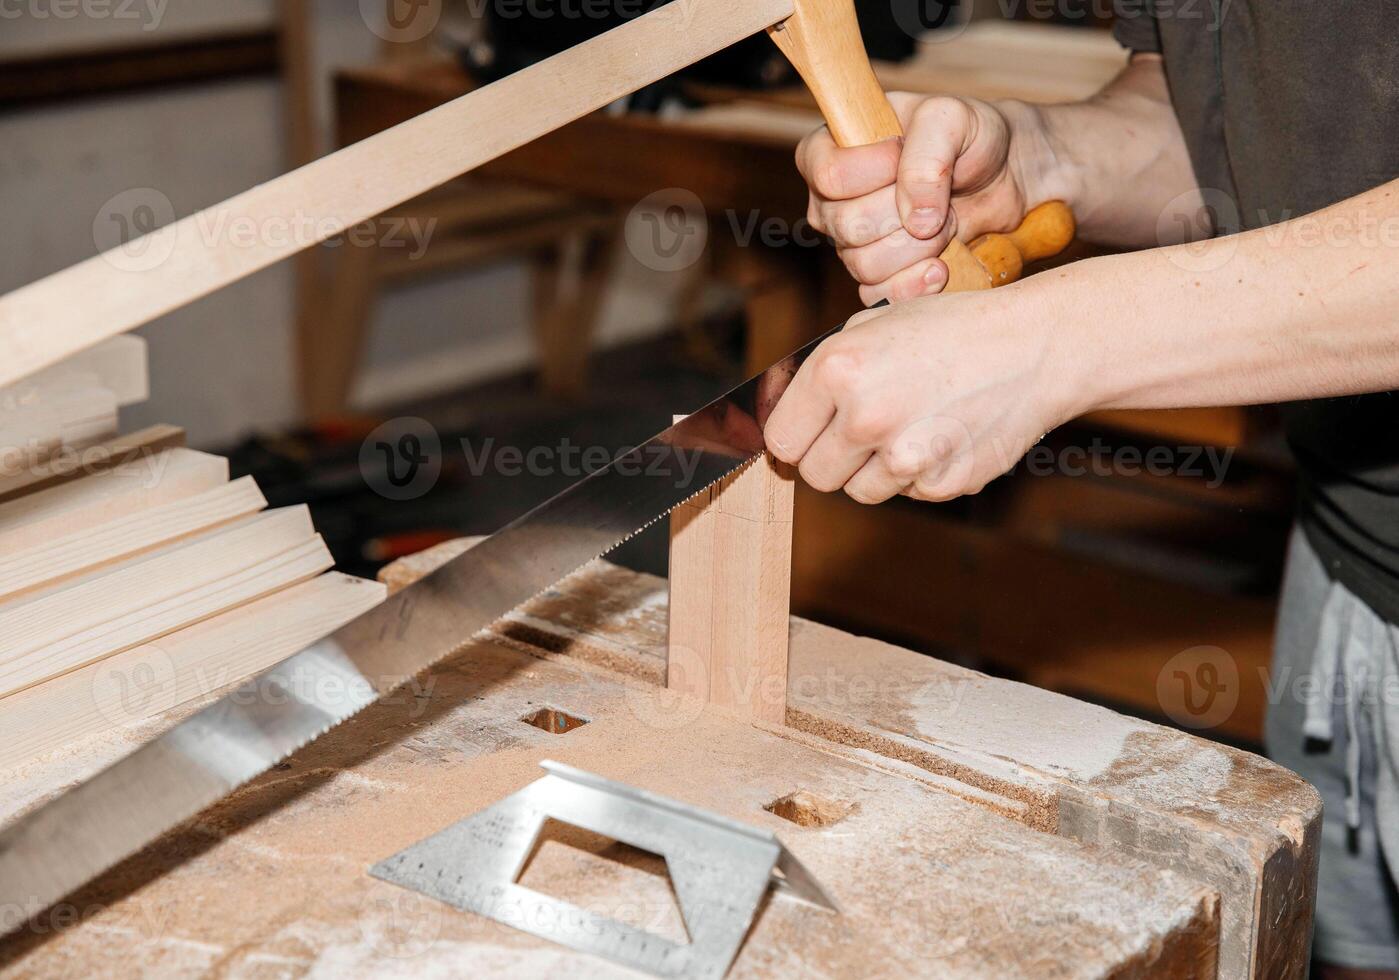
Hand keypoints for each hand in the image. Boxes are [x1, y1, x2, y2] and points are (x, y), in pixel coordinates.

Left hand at [763, 286, 1083, 503]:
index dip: (797, 438)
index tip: (811, 435)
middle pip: (815, 475)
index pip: (781, 440)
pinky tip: (945, 435)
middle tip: (864, 432)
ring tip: (913, 425)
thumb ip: (826, 371)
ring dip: (877, 470)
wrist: (1033, 347)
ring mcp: (904, 454)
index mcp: (837, 370)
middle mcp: (864, 415)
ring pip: (860, 491)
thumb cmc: (952, 330)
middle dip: (833, 458)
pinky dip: (922, 474)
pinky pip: (910, 494)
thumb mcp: (874, 325)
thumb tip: (784, 413)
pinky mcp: (941, 482)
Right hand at [798, 93, 1047, 304]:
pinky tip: (942, 265)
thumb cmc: (969, 136)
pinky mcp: (875, 276)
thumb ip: (926, 157)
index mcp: (828, 151)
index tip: (906, 152)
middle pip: (848, 225)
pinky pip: (878, 296)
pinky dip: (917, 284)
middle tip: (939, 193)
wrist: (1004, 175)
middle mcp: (830, 202)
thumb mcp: (950, 118)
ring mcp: (849, 243)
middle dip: (905, 213)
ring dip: (919, 247)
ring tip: (947, 222)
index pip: (831, 177)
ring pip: (865, 265)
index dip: (877, 170)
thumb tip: (915, 219)